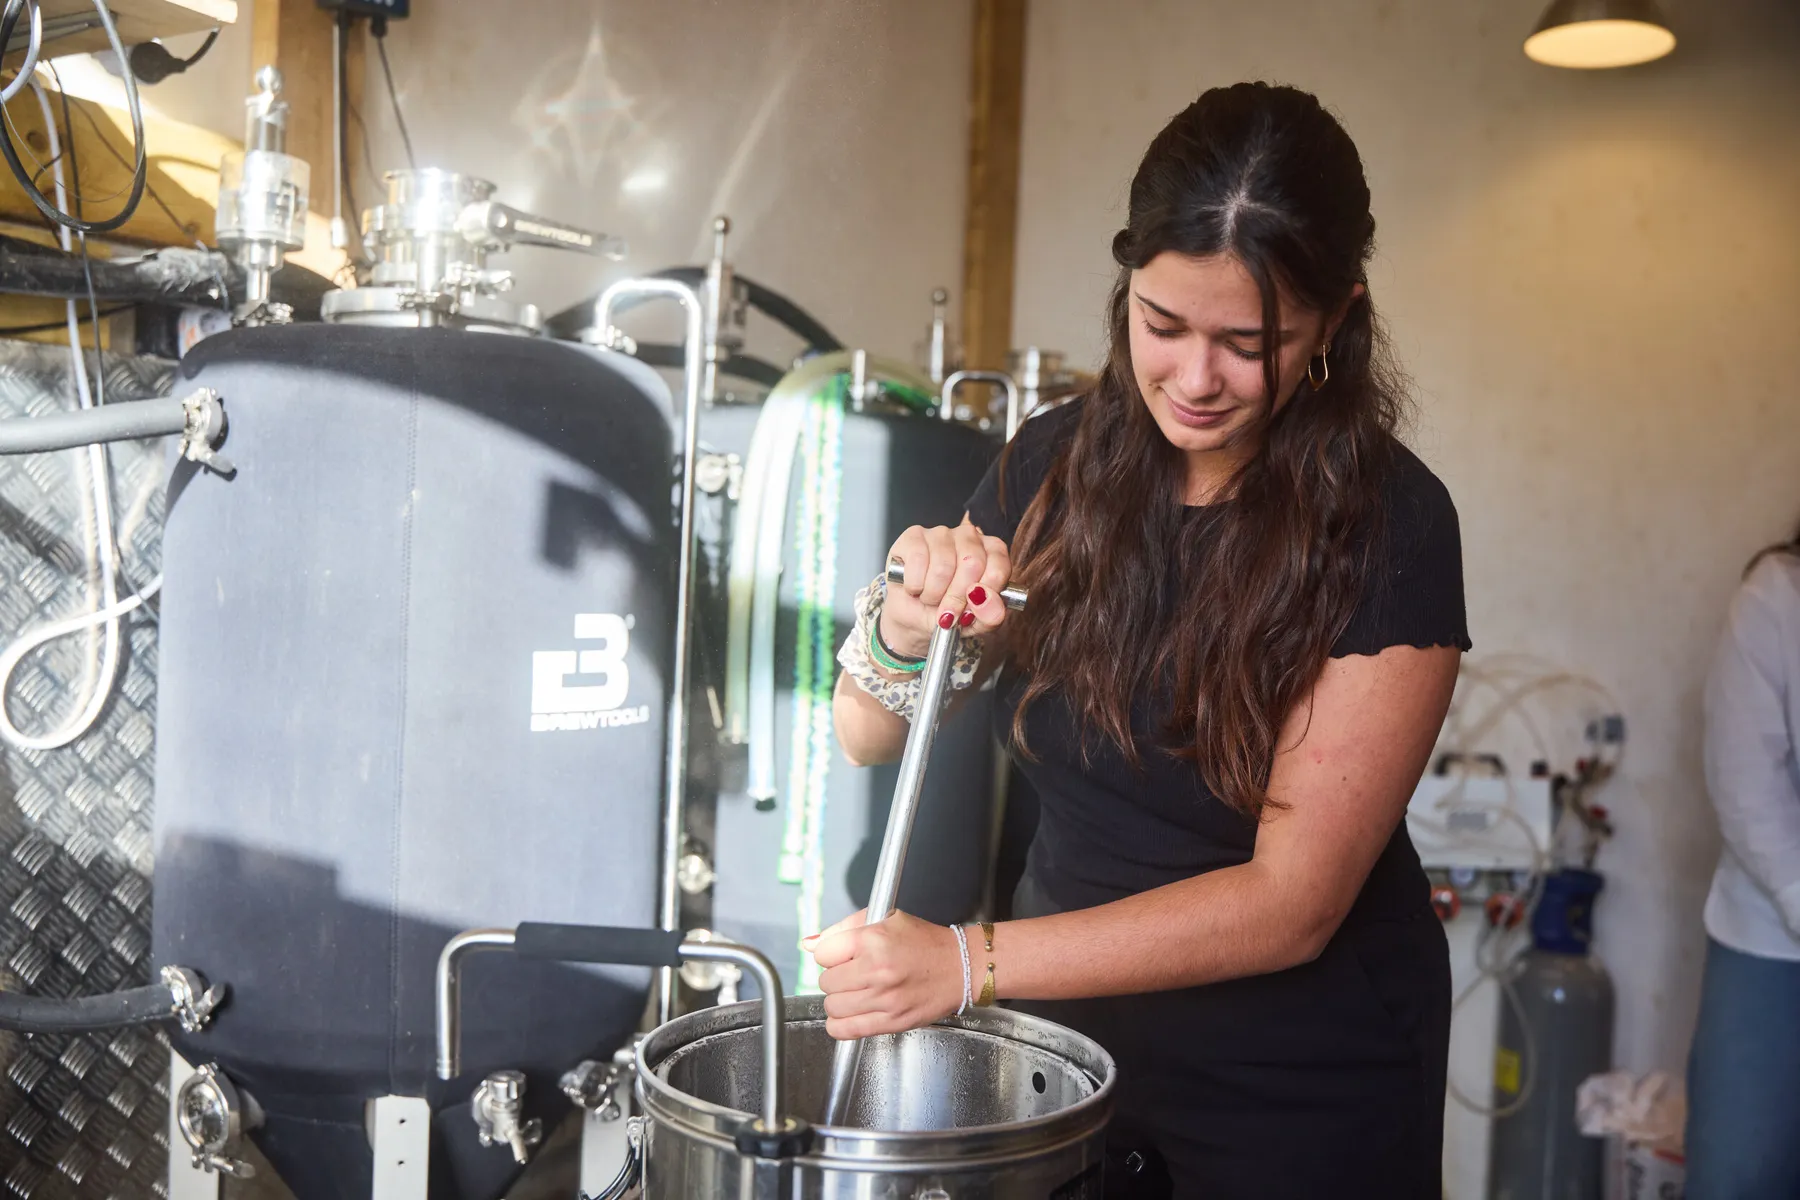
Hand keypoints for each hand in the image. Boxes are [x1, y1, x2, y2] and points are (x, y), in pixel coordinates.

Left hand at [804, 909, 964, 1039]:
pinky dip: (840, 1024)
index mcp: (873, 939)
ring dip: (840, 1000)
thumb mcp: (885, 919)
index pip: (822, 954)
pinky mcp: (891, 1021)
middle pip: (825, 982)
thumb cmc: (924, 942)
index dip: (831, 954)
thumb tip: (808, 943)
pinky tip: (852, 1013)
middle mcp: (877, 969)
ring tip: (857, 991)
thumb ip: (842, 929)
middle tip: (854, 973)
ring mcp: (884, 998)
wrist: (961, 966)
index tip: (843, 956)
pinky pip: (845, 1030)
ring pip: (832, 1006)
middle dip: (836, 977)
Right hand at [881, 517, 1011, 658]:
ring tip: (930, 598)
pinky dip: (915, 584)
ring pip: (943, 566)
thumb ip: (990, 615)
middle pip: (972, 564)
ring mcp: (942, 533)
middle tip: (949, 612)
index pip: (998, 568)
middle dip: (957, 597)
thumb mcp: (975, 624)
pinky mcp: (914, 536)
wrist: (913, 617)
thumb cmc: (948, 614)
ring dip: (933, 593)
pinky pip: (918, 560)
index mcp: (993, 553)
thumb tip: (986, 599)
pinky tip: (915, 587)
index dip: (984, 596)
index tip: (970, 612)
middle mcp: (970, 537)